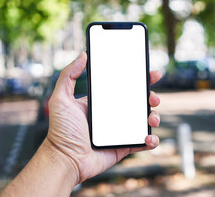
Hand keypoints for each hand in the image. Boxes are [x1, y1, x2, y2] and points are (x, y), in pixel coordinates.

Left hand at [45, 52, 160, 183]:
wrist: (65, 160)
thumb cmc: (60, 131)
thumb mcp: (60, 98)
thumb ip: (68, 75)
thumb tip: (83, 55)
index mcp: (103, 102)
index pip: (124, 87)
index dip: (139, 80)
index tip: (151, 74)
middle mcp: (114, 114)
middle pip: (139, 102)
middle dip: (151, 97)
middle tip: (153, 97)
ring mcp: (121, 130)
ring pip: (145, 120)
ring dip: (154, 117)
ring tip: (151, 118)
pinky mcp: (125, 146)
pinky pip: (143, 142)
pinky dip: (151, 140)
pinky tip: (148, 138)